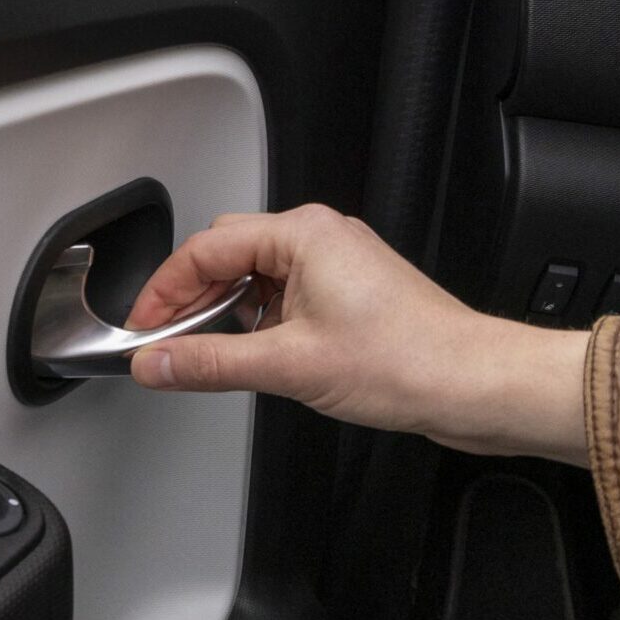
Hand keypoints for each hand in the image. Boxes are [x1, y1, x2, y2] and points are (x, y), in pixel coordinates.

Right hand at [125, 204, 588, 464]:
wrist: (477, 385)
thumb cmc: (410, 362)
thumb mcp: (289, 366)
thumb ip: (209, 362)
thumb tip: (157, 363)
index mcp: (302, 233)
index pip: (204, 250)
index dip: (163, 292)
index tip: (142, 330)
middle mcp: (319, 236)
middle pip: (225, 253)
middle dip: (190, 298)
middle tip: (165, 342)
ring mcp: (336, 262)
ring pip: (254, 274)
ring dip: (225, 311)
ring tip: (208, 353)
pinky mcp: (349, 290)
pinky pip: (284, 292)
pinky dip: (258, 320)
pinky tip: (255, 354)